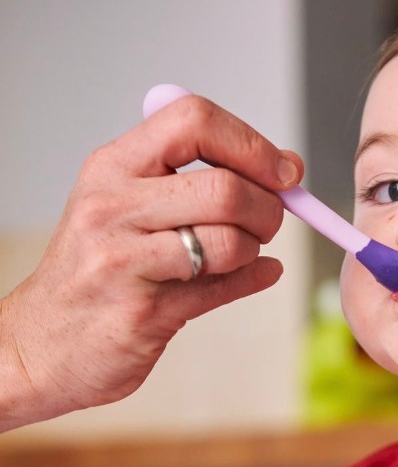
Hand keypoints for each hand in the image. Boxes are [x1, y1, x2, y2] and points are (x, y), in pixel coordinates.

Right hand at [0, 94, 303, 431]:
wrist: (41, 346)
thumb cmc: (99, 271)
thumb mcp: (131, 209)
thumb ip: (202, 181)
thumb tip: (288, 167)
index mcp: (113, 167)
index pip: (193, 120)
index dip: (252, 144)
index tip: (284, 171)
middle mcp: (112, 206)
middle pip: (225, 189)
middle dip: (268, 209)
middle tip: (269, 224)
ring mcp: (123, 260)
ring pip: (229, 241)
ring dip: (254, 250)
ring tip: (241, 255)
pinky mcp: (144, 311)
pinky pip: (223, 288)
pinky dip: (253, 279)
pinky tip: (257, 274)